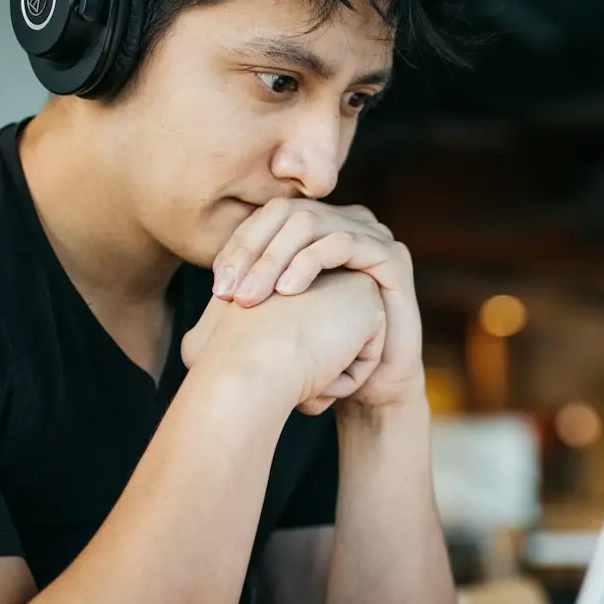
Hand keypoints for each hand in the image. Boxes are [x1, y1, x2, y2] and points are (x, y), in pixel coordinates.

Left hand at [212, 201, 423, 410]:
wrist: (370, 389)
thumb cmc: (321, 356)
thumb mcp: (277, 320)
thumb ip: (250, 293)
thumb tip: (211, 289)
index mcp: (317, 230)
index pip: (267, 218)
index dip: (239, 246)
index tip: (218, 287)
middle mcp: (344, 223)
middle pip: (286, 214)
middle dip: (252, 252)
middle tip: (229, 293)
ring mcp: (371, 235)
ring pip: (311, 223)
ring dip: (274, 259)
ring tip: (252, 297)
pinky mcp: (392, 256)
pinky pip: (344, 242)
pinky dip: (310, 262)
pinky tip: (288, 291)